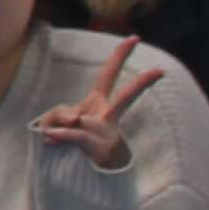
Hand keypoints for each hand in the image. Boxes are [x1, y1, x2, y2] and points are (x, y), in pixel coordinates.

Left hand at [30, 30, 167, 172]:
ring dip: (61, 123)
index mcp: (99, 102)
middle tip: (160, 71)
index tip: (135, 37)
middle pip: (126, 97)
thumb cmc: (72, 138)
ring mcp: (103, 132)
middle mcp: (106, 115)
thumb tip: (71, 120)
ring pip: (81, 120)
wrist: (82, 172)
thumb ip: (60, 114)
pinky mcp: (93, 146)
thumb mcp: (62, 119)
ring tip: (49, 132)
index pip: (109, 73)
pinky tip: (48, 136)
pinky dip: (60, 135)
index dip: (120, 54)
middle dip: (141, 84)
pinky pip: (74, 136)